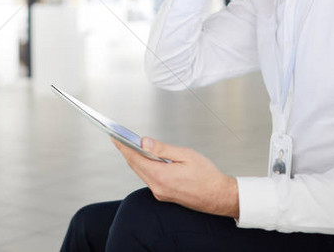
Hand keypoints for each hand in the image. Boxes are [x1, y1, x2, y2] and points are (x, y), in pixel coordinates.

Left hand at [113, 137, 239, 217]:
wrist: (220, 197)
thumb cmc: (207, 176)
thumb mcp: (186, 155)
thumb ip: (163, 149)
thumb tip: (144, 142)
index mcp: (161, 176)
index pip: (135, 158)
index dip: (123, 147)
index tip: (114, 137)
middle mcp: (158, 187)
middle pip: (136, 166)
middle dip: (127, 152)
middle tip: (119, 139)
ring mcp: (160, 193)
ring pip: (142, 173)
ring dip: (136, 160)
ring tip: (130, 146)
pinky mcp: (164, 195)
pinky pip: (149, 178)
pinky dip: (144, 167)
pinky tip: (146, 159)